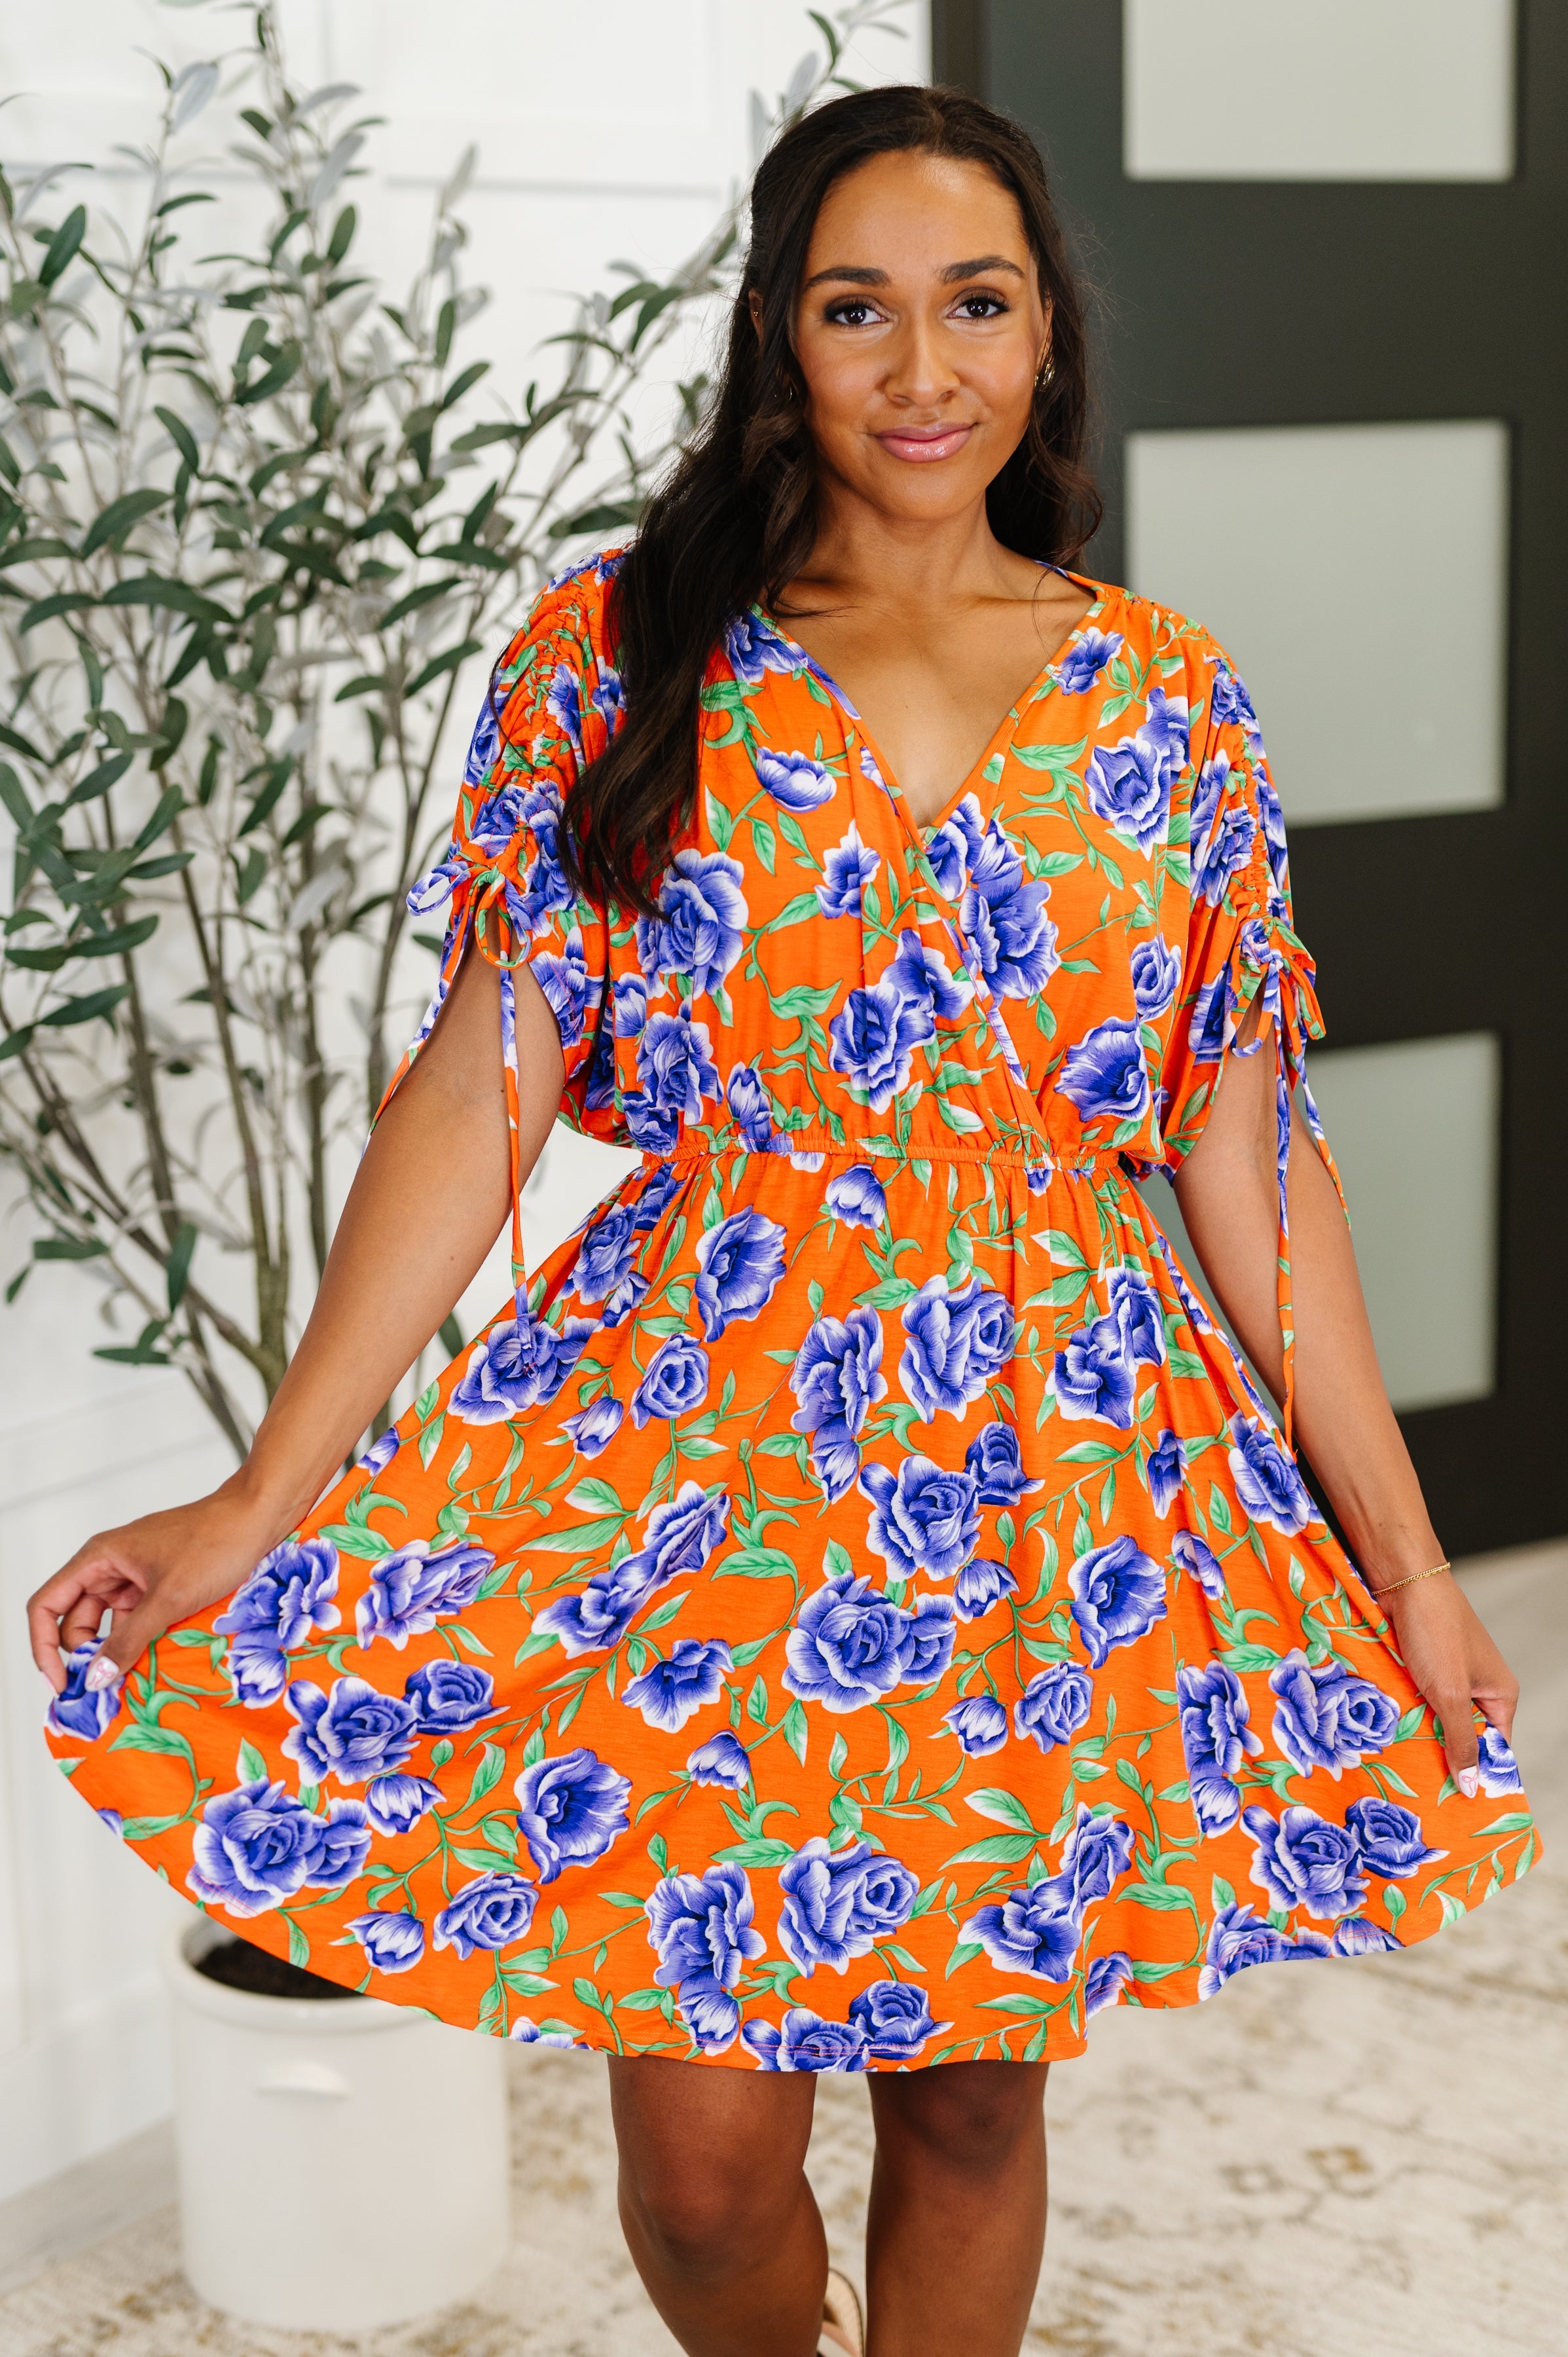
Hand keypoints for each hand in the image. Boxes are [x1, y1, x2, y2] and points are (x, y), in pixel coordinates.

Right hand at [27, 1484, 288, 1694]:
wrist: (261, 1516)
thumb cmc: (215, 1542)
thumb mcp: (168, 1598)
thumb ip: (128, 1640)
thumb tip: (94, 1678)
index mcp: (99, 1558)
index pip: (46, 1605)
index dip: (45, 1646)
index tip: (62, 1682)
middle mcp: (111, 1566)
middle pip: (75, 1619)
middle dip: (83, 1655)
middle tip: (101, 1691)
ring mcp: (137, 1575)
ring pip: (109, 1623)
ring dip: (114, 1651)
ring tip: (128, 1683)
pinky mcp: (161, 1585)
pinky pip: (137, 1620)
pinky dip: (140, 1642)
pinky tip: (152, 1664)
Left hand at [1371, 1571, 1518, 1794]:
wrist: (1403, 1579)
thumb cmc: (1435, 1632)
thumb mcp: (1450, 1694)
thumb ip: (1460, 1741)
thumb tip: (1473, 1789)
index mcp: (1500, 1695)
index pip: (1496, 1748)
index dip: (1479, 1774)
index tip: (1458, 1806)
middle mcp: (1478, 1685)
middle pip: (1464, 1735)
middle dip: (1444, 1756)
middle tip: (1422, 1791)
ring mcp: (1449, 1673)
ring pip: (1436, 1717)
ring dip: (1420, 1732)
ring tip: (1400, 1764)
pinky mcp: (1421, 1664)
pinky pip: (1416, 1698)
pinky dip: (1404, 1711)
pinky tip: (1385, 1730)